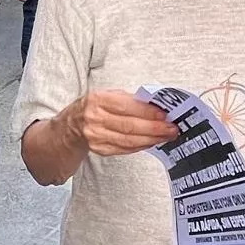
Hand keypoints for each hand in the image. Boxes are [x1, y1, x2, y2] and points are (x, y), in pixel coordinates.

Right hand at [57, 90, 178, 156]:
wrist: (72, 125)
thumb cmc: (94, 107)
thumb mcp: (107, 95)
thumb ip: (129, 100)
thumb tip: (156, 106)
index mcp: (97, 100)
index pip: (127, 107)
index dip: (148, 112)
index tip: (165, 114)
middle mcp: (94, 118)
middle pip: (130, 126)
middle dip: (155, 128)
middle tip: (171, 128)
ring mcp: (96, 136)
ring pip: (129, 140)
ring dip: (151, 139)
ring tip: (166, 136)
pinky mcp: (100, 149)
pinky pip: (125, 149)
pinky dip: (141, 145)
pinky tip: (152, 142)